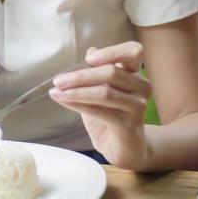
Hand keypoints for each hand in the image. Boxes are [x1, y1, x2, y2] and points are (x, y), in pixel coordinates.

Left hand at [48, 42, 151, 168]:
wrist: (124, 148)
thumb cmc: (111, 115)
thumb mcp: (101, 89)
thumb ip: (98, 71)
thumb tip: (91, 50)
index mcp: (135, 73)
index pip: (133, 51)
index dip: (112, 52)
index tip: (89, 58)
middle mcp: (141, 87)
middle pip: (112, 72)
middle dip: (81, 75)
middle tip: (58, 80)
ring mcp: (137, 106)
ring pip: (105, 92)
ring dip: (76, 91)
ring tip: (56, 92)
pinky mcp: (129, 124)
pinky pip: (100, 111)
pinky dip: (78, 104)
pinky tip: (64, 102)